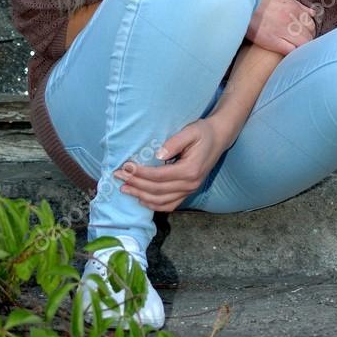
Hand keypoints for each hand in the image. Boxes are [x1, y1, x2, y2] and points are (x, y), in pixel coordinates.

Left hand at [113, 117, 229, 212]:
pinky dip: (154, 205)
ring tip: (124, 189)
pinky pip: (170, 205)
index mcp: (190, 170)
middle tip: (118, 176)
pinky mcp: (188, 191)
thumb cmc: (203, 132)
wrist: (219, 138)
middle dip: (135, 184)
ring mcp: (190, 190)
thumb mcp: (190, 131)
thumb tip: (157, 155)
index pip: (159, 176)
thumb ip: (174, 142)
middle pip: (157, 190)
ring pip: (161, 201)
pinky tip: (141, 199)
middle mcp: (190, 184)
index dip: (140, 173)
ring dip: (141, 196)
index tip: (125, 166)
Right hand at [245, 0, 316, 53]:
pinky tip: (289, 52)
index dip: (310, 30)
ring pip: (303, 44)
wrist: (240, 3)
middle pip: (309, 34)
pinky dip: (293, 52)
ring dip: (302, 47)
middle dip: (308, 39)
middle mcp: (291, 19)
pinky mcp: (272, 41)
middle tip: (301, 42)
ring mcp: (282, 31)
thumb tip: (311, 12)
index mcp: (293, 7)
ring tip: (296, 48)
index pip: (311, 23)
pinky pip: (290, 50)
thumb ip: (296, 4)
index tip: (306, 33)